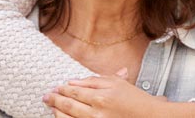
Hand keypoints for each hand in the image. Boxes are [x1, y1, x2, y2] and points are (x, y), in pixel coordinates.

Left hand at [42, 73, 168, 117]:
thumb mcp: (116, 83)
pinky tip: (61, 117)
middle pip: (70, 105)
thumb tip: (75, 81)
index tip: (57, 86)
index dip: (64, 88)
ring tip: (51, 106)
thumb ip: (96, 80)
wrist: (147, 117)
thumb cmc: (133, 98)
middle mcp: (97, 112)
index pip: (77, 91)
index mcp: (102, 96)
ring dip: (58, 112)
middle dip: (56, 99)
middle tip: (46, 95)